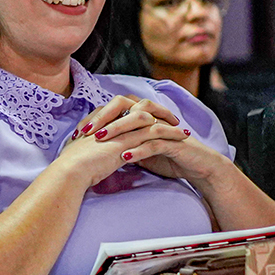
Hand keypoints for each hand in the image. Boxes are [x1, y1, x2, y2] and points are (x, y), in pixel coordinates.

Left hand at [70, 95, 228, 184]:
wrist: (197, 167)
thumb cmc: (168, 158)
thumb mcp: (140, 151)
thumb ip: (122, 145)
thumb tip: (97, 151)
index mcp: (142, 117)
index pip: (115, 109)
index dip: (96, 118)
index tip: (77, 132)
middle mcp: (152, 117)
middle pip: (125, 107)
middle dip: (104, 117)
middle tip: (85, 131)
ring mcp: (164, 128)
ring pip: (139, 121)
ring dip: (118, 129)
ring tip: (100, 139)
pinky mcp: (174, 142)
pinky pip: (155, 143)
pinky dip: (139, 149)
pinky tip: (125, 156)